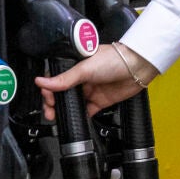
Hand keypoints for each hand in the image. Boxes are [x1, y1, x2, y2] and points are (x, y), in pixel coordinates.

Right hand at [33, 44, 159, 119]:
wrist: (138, 68)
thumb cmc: (115, 58)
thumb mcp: (85, 68)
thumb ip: (64, 78)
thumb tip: (41, 81)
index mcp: (77, 65)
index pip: (57, 78)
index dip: (49, 88)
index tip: (46, 96)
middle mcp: (82, 78)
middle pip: (62, 93)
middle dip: (53, 102)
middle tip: (49, 110)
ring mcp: (91, 90)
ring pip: (72, 103)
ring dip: (63, 110)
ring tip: (56, 117)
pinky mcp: (100, 101)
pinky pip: (86, 111)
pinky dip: (79, 117)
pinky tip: (73, 120)